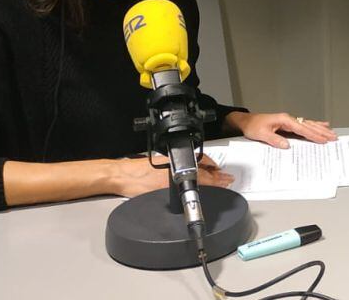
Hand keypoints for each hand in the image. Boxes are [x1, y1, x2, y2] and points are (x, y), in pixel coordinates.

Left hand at [109, 155, 233, 197]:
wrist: (120, 177)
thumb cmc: (139, 180)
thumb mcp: (168, 185)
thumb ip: (192, 184)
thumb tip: (212, 183)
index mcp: (181, 164)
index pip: (207, 173)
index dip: (219, 178)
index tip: (228, 181)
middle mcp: (177, 163)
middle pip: (203, 167)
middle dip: (216, 172)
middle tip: (226, 177)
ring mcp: (170, 166)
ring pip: (195, 168)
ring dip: (207, 172)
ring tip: (215, 175)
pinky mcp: (163, 170)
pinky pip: (186, 169)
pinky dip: (196, 173)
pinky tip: (195, 177)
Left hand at [226, 112, 337, 147]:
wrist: (246, 121)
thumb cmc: (253, 126)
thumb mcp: (261, 134)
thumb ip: (274, 139)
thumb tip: (287, 145)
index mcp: (284, 120)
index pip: (302, 129)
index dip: (313, 135)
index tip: (323, 140)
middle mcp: (289, 119)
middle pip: (309, 125)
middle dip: (321, 131)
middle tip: (333, 137)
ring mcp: (289, 121)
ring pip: (308, 124)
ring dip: (320, 129)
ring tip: (332, 132)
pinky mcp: (288, 124)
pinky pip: (304, 125)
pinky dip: (314, 125)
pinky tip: (321, 125)